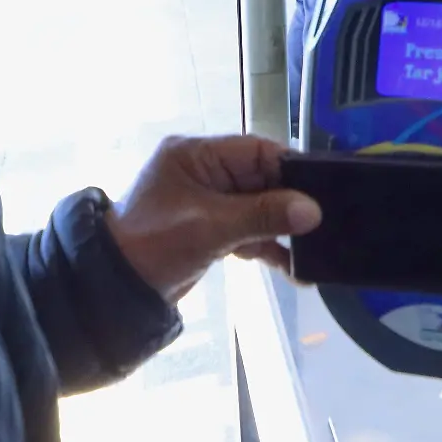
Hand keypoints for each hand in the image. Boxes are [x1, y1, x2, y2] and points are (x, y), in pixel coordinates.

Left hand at [106, 136, 322, 302]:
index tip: (322, 189)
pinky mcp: (210, 230)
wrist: (115, 290)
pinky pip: (248, 231)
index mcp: (195, 155)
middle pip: (262, 180)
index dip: (289, 169)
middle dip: (291, 204)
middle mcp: (203, 173)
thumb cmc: (154, 245)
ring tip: (314, 252)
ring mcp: (208, 202)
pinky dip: (268, 247)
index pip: (255, 151)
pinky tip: (293, 269)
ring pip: (258, 208)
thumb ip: (262, 215)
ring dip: (282, 230)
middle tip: (327, 223)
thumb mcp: (210, 227)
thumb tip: (312, 210)